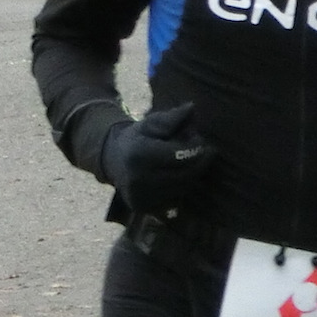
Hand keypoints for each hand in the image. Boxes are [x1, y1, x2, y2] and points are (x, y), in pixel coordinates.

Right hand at [101, 103, 215, 212]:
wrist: (113, 160)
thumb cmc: (138, 138)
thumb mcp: (151, 123)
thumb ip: (172, 118)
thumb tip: (192, 107)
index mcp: (139, 154)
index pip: (181, 156)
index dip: (197, 148)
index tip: (201, 140)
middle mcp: (138, 179)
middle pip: (186, 174)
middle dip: (199, 162)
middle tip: (202, 151)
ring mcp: (140, 196)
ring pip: (183, 188)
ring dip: (192, 175)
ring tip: (187, 161)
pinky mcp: (144, 208)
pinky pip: (176, 200)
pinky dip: (182, 188)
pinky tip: (178, 176)